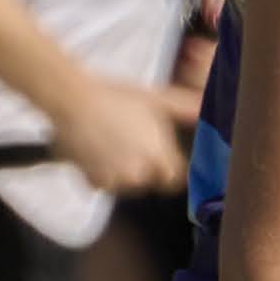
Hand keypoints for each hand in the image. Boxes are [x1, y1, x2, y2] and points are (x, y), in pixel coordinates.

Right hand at [41, 74, 200, 195]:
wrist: (74, 100)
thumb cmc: (116, 96)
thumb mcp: (156, 99)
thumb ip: (184, 108)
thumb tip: (205, 109)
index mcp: (159, 156)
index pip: (173, 179)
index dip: (167, 169)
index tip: (160, 158)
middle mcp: (140, 173)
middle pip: (147, 181)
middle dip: (141, 167)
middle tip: (128, 142)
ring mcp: (116, 180)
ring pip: (123, 184)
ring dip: (119, 171)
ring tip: (110, 144)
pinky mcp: (92, 181)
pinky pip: (100, 184)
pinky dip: (98, 173)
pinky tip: (94, 151)